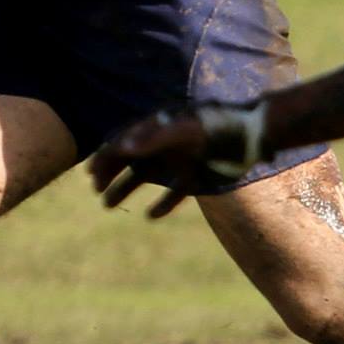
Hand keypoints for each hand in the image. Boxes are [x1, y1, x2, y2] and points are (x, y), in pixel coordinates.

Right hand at [88, 101, 270, 218]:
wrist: (253, 136)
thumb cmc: (216, 128)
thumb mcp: (183, 132)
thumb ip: (153, 139)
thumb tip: (120, 147)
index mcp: (159, 128)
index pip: (124, 140)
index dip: (105, 155)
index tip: (91, 175)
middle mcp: (165, 145)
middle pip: (129, 160)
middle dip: (109, 174)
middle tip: (97, 193)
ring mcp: (179, 161)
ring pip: (146, 177)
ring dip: (125, 189)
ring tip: (108, 205)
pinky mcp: (197, 177)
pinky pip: (174, 192)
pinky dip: (162, 204)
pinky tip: (151, 215)